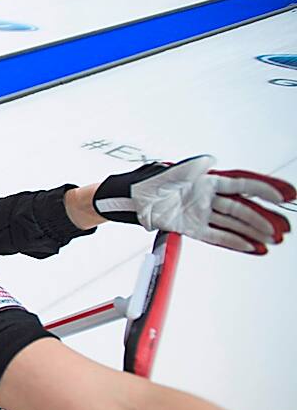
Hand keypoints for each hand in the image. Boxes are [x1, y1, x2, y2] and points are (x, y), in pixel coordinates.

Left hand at [93, 155, 294, 253]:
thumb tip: (211, 161)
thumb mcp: (173, 171)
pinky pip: (217, 237)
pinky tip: (251, 248)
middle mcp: (208, 197)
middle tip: (283, 229)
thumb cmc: (149, 181)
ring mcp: (201, 213)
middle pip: (243, 209)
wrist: (128, 199)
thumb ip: (194, 166)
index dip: (265, 190)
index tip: (286, 196)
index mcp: (209, 180)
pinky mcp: (192, 228)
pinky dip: (234, 243)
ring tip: (272, 241)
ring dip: (254, 233)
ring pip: (234, 225)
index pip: (243, 185)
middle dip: (265, 218)